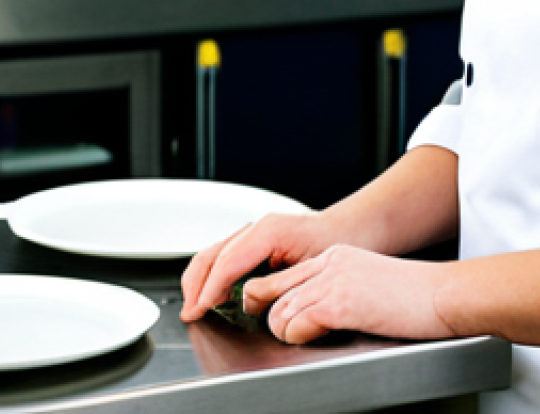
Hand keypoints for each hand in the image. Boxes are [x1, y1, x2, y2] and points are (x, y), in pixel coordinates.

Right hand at [180, 213, 327, 321]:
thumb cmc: (337, 245)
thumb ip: (280, 285)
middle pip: (212, 254)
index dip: (210, 288)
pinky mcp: (254, 240)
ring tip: (195, 305)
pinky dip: (213, 274)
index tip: (200, 309)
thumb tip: (249, 302)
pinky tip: (212, 293)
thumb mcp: (313, 269)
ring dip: (200, 279)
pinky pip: (224, 255)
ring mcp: (253, 232)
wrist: (349, 228)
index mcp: (268, 231)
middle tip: (190, 312)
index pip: (227, 262)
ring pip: (213, 253)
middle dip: (196, 284)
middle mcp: (256, 228)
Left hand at [244, 245, 456, 343]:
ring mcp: (333, 282)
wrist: (444, 293)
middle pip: (272, 287)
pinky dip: (296, 334)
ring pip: (280, 308)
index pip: (285, 273)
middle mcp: (328, 264)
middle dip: (261, 311)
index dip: (266, 294)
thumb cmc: (416, 296)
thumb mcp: (369, 281)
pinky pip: (299, 321)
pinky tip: (309, 338)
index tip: (261, 309)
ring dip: (281, 329)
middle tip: (269, 328)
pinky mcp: (341, 303)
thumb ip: (341, 288)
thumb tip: (318, 312)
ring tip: (293, 338)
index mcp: (334, 258)